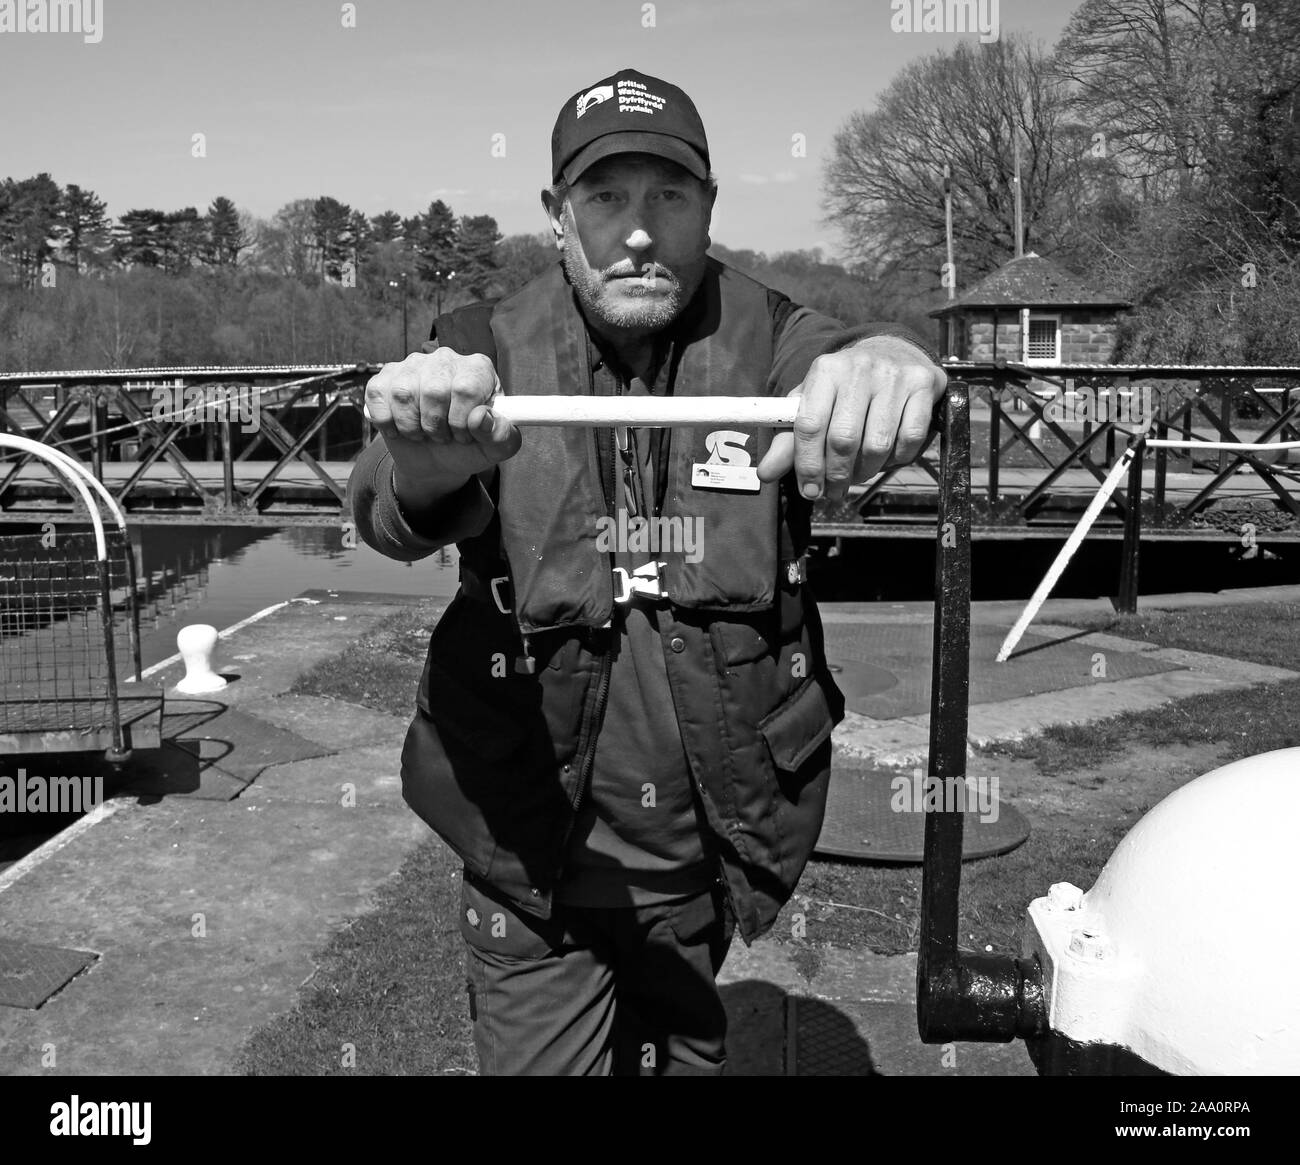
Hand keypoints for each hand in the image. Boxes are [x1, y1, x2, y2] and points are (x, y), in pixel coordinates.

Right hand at [365, 348, 521, 486]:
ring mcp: (412, 365)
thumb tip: (481, 418)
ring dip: (412, 427)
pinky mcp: (384, 378)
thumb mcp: (494, 448)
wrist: (435, 458)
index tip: (463, 435)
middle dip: (437, 426)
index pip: (466, 388)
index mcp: (477, 369)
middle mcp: (445, 359)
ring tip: (424, 433)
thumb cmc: (469, 446)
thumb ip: (502, 435)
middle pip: (434, 390)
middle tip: (442, 437)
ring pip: (403, 393)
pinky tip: (400, 429)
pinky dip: (387, 422)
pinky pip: (378, 396)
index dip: (461, 420)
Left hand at [755, 336, 946, 500]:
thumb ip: (789, 441)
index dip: (807, 465)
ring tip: (857, 474)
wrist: (893, 352)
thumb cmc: (844, 389)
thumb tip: (766, 474)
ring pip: (878, 444)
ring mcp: (893, 376)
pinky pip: (909, 439)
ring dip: (865, 471)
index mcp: (825, 371)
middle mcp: (858, 369)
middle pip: (844, 439)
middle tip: (833, 492)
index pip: (810, 425)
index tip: (809, 491)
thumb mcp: (813, 405)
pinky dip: (896, 459)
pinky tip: (886, 458)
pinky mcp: (923, 385)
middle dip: (836, 475)